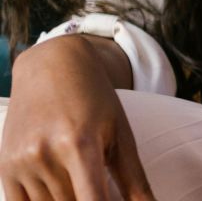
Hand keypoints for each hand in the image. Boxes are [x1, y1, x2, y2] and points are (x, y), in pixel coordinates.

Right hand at [0, 36, 154, 200]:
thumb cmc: (95, 99)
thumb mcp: (121, 133)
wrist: (51, 67)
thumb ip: (135, 179)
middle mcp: (44, 154)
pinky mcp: (4, 168)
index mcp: (79, 144)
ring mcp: (19, 162)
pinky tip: (61, 188)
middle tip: (100, 183)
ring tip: (82, 179)